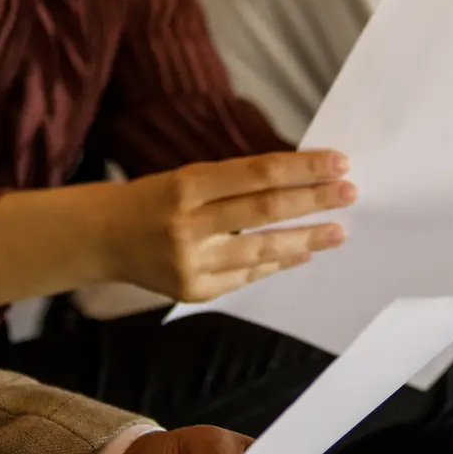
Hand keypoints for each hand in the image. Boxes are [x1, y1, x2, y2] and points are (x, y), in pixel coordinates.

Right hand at [100, 154, 355, 302]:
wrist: (102, 238)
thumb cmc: (156, 199)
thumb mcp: (189, 177)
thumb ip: (238, 182)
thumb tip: (300, 181)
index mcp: (186, 186)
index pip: (257, 174)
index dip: (302, 169)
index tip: (339, 163)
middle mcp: (187, 225)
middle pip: (263, 211)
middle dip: (313, 201)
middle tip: (350, 193)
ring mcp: (191, 263)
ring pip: (261, 250)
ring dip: (306, 240)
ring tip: (338, 231)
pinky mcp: (194, 291)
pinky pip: (247, 275)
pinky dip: (277, 262)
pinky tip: (302, 252)